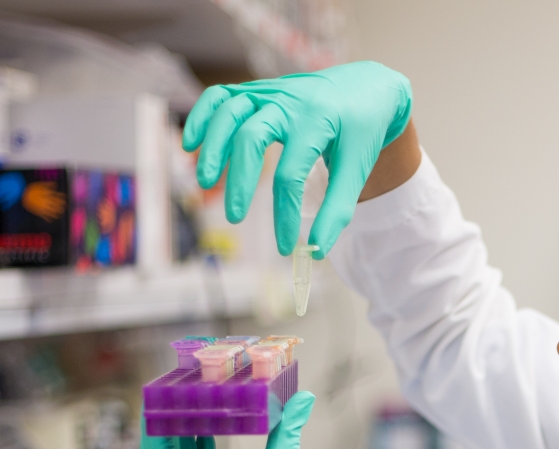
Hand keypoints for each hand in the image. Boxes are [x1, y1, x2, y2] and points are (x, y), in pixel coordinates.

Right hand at [182, 61, 412, 257]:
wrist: (367, 87)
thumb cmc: (361, 131)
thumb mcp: (358, 168)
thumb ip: (338, 209)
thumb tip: (316, 250)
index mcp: (318, 121)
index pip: (291, 174)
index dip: (284, 215)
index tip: (285, 246)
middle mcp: (289, 102)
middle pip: (251, 137)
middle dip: (239, 180)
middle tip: (235, 217)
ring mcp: (269, 92)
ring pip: (229, 112)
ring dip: (212, 147)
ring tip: (205, 182)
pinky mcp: (257, 91)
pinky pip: (220, 96)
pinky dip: (201, 116)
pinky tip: (190, 144)